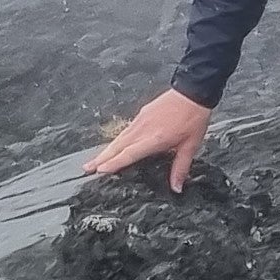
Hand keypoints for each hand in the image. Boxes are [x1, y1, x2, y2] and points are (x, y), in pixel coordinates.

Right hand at [83, 88, 211, 191]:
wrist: (193, 92)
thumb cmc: (193, 118)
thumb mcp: (190, 146)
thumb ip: (180, 168)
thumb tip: (176, 187)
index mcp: (154, 138)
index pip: (129, 154)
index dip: (114, 163)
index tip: (100, 170)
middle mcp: (143, 129)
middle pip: (117, 146)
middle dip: (100, 158)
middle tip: (87, 168)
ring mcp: (141, 120)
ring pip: (119, 138)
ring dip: (106, 149)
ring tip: (95, 159)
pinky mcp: (142, 113)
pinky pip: (125, 130)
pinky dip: (117, 139)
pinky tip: (114, 144)